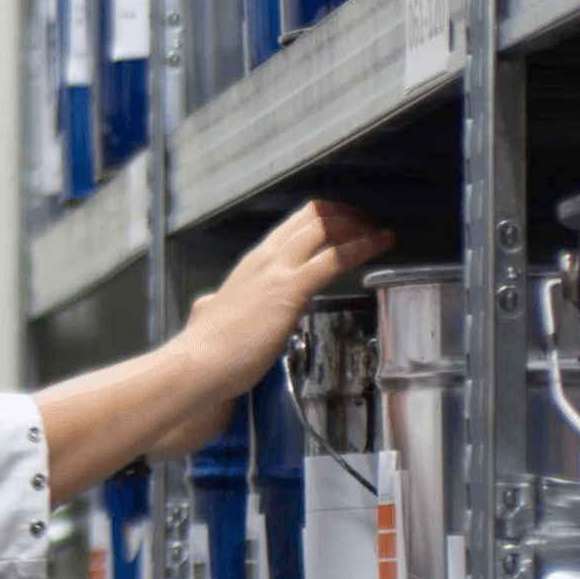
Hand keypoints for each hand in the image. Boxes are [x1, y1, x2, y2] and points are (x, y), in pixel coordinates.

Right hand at [192, 199, 394, 366]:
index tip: (343, 222)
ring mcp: (279, 271)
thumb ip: (213, 304)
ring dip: (359, 227)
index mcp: (252, 263)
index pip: (293, 225)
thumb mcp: (208, 314)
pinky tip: (380, 245)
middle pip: (314, 217)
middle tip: (368, 224)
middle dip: (347, 216)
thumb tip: (208, 304)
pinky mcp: (291, 290)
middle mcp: (266, 259)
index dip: (324, 218)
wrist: (200, 362)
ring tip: (380, 233)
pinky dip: (363, 246)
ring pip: (327, 228)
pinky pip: (335, 257)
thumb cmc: (207, 348)